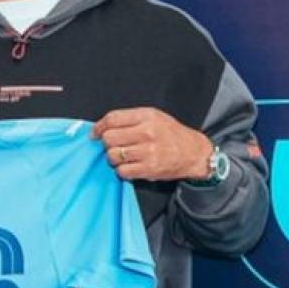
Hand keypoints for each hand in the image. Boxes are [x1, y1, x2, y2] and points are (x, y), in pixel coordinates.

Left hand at [92, 107, 213, 180]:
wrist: (194, 153)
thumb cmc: (172, 134)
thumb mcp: (154, 116)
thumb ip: (130, 119)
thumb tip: (103, 127)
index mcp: (147, 116)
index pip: (112, 119)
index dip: (99, 127)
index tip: (95, 133)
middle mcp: (147, 133)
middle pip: (109, 138)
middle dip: (106, 143)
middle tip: (113, 145)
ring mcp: (148, 152)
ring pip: (113, 155)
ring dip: (113, 157)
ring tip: (123, 156)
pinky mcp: (149, 169)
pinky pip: (122, 171)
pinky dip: (122, 170)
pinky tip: (130, 166)